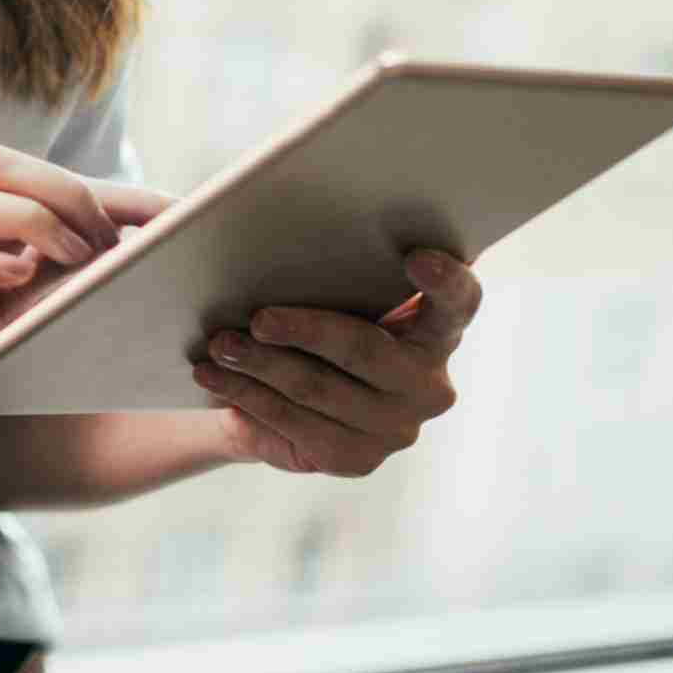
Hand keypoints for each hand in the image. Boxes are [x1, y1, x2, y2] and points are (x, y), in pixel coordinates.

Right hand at [0, 145, 173, 473]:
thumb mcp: (10, 318)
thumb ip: (56, 286)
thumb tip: (143, 274)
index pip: (48, 181)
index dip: (118, 192)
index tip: (185, 216)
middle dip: (66, 191)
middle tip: (110, 246)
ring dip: (29, 218)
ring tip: (74, 259)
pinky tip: (20, 282)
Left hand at [191, 250, 479, 476]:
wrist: (283, 398)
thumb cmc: (310, 318)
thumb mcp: (323, 288)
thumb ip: (322, 258)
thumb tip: (238, 213)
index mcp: (436, 327)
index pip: (458, 301)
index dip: (445, 280)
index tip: (415, 256)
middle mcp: (428, 381)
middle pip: (365, 348)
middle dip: (304, 330)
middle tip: (257, 318)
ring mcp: (397, 426)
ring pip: (317, 388)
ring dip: (259, 364)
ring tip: (217, 345)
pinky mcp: (356, 459)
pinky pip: (293, 423)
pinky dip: (246, 395)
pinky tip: (214, 379)